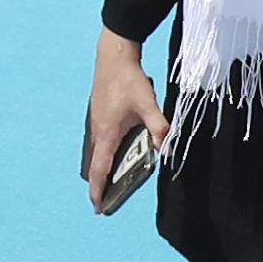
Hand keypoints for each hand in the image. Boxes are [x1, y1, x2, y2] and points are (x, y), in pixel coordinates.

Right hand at [82, 27, 170, 205]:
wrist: (114, 55)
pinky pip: (99, 139)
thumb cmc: (128, 80)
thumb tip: (167, 148)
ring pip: (97, 151)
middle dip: (99, 182)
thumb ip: (159, 127)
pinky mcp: (98, 113)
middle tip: (106, 197)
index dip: (98, 190)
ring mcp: (95, 121)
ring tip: (112, 178)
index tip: (98, 206)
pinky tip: (118, 148)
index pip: (99, 170)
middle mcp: (97, 130)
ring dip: (102, 166)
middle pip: (95, 164)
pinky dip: (105, 151)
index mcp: (107, 133)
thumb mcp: (148, 104)